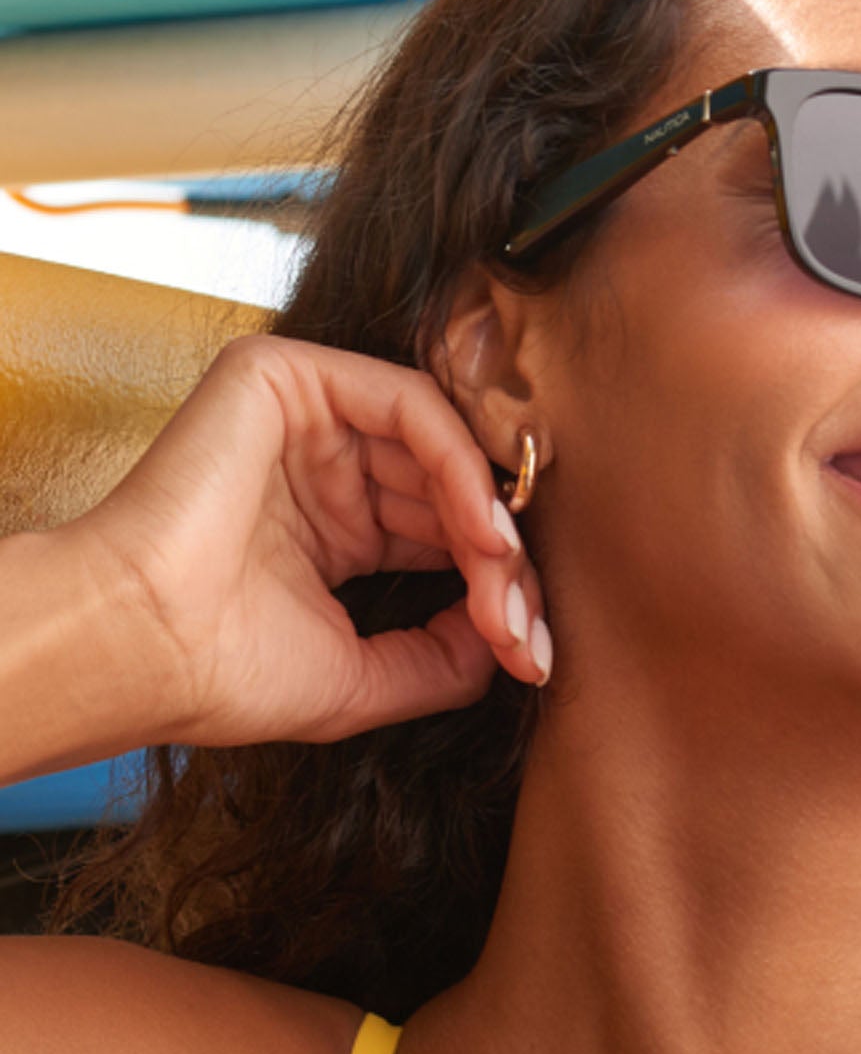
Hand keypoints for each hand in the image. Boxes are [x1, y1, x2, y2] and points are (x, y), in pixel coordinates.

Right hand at [70, 333, 546, 749]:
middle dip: (504, 565)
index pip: (446, 535)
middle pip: (453, 491)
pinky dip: (461, 468)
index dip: (499, 589)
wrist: (136, 650)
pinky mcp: (289, 376)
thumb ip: (446, 658)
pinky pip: (411, 406)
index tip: (531, 657)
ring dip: (491, 521)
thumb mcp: (364, 677)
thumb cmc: (223, 672)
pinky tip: (485, 535)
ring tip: (507, 587)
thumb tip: (515, 641)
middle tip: (529, 632)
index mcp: (338, 526)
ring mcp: (309, 417)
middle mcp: (328, 466)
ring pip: (443, 448)